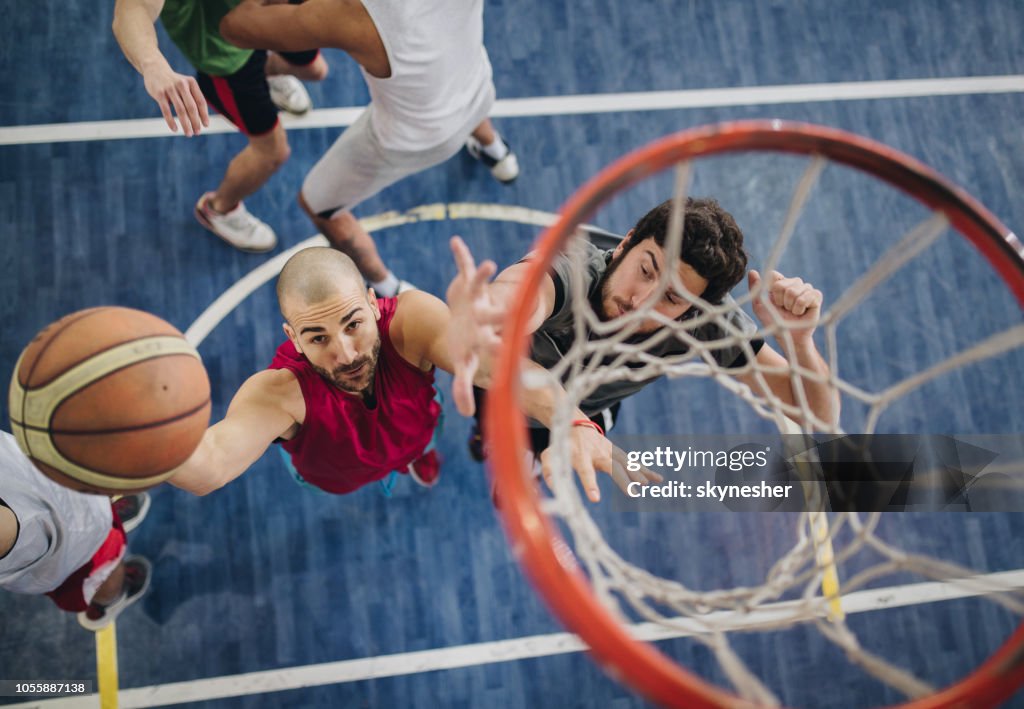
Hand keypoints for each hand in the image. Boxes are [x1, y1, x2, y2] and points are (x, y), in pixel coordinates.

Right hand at [142, 64, 209, 135]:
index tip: (206, 125)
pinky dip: (171, 121)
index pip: (201, 101)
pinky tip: (175, 129)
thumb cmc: (174, 82)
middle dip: (196, 122)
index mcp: (191, 83)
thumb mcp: (186, 85)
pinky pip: (166, 110)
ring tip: (188, 133)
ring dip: (185, 124)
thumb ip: (193, 98)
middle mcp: (182, 85)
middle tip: (197, 132)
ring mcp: (170, 89)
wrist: (155, 68)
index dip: (204, 115)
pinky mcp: (159, 93)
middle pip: (192, 107)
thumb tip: (201, 119)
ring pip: (180, 110)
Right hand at [446, 236, 503, 415]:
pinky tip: (455, 241)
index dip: (496, 346)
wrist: (466, 318)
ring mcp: (477, 299)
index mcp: (485, 337)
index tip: (501, 349)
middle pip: (491, 316)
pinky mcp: (468, 284)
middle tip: (506, 312)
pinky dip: (461, 255)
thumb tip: (466, 413)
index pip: (493, 344)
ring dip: (480, 276)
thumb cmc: (467, 345)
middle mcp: (484, 317)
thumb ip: (463, 388)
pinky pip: (464, 267)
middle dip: (497, 313)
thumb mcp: (464, 364)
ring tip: (486, 265)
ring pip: (480, 286)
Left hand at [538, 425, 662, 502]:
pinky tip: (657, 479)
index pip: (586, 471)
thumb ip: (549, 472)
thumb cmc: (561, 445)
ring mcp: (610, 451)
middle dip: (623, 480)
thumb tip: (553, 489)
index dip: (590, 484)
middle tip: (633, 492)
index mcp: (581, 456)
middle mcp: (598, 453)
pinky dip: (645, 469)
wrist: (575, 423)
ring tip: (647, 485)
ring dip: (638, 473)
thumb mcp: (550, 456)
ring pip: (626, 463)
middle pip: (613, 467)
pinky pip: (633, 462)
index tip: (596, 499)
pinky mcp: (617, 452)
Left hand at [748, 270, 822, 344]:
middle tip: (784, 309)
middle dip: (780, 301)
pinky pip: (804, 298)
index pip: (773, 275)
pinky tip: (801, 312)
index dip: (771, 291)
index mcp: (781, 282)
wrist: (788, 336)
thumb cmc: (774, 321)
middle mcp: (794, 282)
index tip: (773, 302)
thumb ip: (756, 288)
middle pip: (781, 285)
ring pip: (793, 292)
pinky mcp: (816, 295)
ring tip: (792, 311)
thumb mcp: (760, 306)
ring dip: (789, 306)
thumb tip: (752, 271)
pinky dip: (799, 309)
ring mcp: (806, 288)